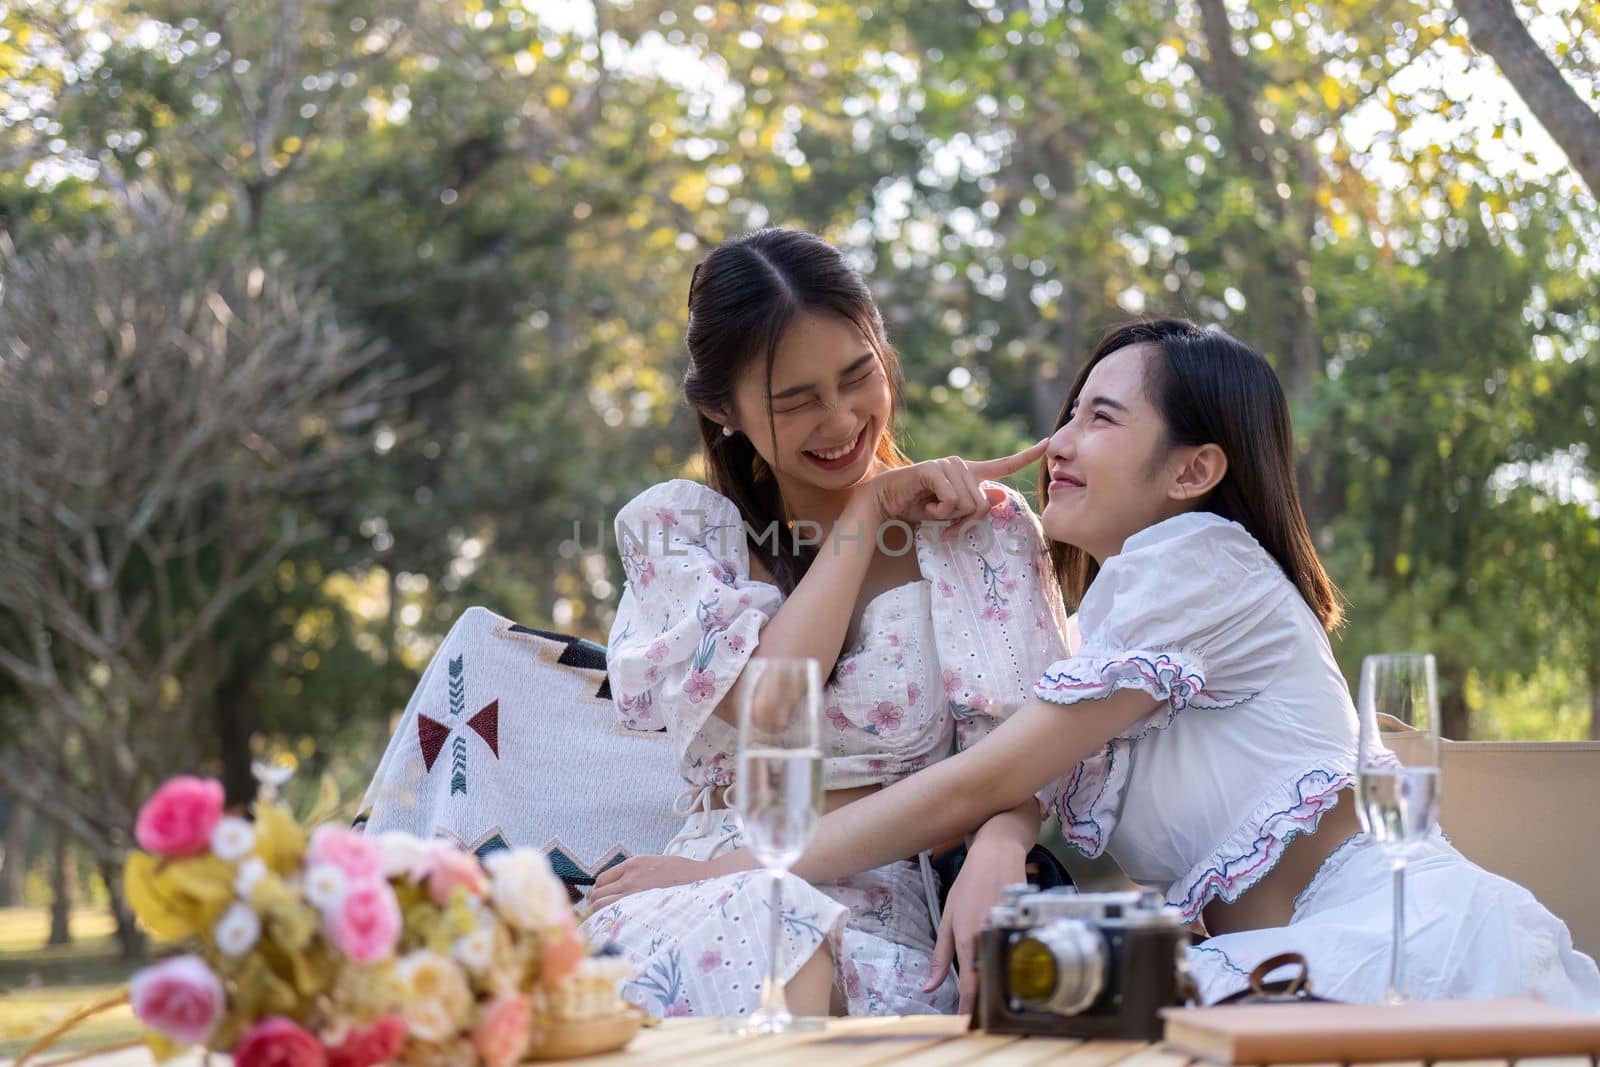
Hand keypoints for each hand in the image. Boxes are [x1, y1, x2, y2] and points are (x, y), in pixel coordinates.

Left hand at [587, 855, 724, 911]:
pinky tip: (611, 928)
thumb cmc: (684, 875)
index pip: (602, 879)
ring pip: (601, 905)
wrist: (702, 882)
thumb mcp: (657, 863)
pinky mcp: (641, 906)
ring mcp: (635, 893)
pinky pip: (616, 915)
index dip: (597, 892)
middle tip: (595, 916)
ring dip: (597, 914)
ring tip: (600, 924)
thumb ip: (639, 872)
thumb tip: (624, 887)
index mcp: (634, 863)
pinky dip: (608, 921)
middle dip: (593, 905)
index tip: (598, 901)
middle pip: (597, 893)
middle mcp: (630, 877)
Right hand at [858, 439, 1047, 529]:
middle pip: (983, 503)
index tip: (1048, 444)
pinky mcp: (935, 470)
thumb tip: (1001, 494)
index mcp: (969, 473)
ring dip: (947, 516)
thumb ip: (975, 504)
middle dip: (963, 519)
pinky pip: (952, 501)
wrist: (885, 501)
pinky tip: (924, 503)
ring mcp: (948, 465)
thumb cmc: (916, 505)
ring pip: (968, 504)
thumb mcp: (950, 512)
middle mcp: (961, 465)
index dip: (1026, 457)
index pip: (1003, 465)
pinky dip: (938, 511)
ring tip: (929, 507)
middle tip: (941, 517)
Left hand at [924, 838, 1029, 1012]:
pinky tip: (1003, 974)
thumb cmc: (969, 884)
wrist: (997, 856)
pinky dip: (1008, 967)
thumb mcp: (947, 918)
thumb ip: (940, 955)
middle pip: (988, 981)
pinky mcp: (1022, 926)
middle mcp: (988, 936)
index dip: (967, 1008)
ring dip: (994, 986)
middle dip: (981, 1002)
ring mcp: (1007, 931)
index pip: (969, 985)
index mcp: (967, 937)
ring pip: (1003, 969)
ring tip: (986, 999)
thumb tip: (929, 986)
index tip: (964, 1023)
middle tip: (974, 1016)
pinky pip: (1015, 954)